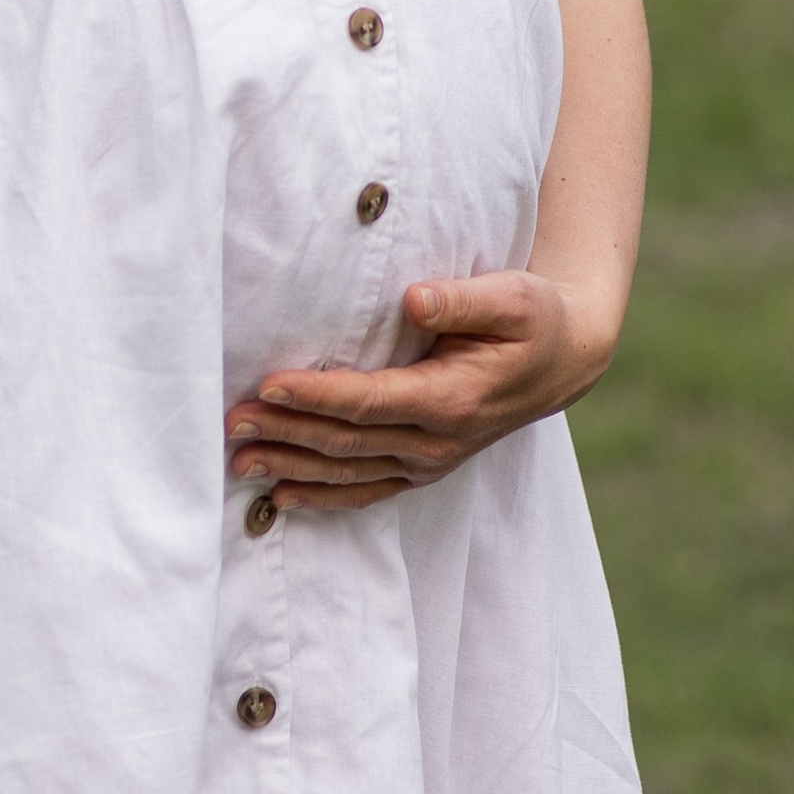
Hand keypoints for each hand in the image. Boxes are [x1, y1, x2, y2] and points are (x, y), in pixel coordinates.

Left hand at [224, 270, 616, 508]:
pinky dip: (322, 496)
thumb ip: (463, 300)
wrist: (563, 364)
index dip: (317, 395)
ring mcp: (428, 462)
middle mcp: (435, 442)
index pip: (369, 402)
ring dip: (290, 467)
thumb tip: (414, 297)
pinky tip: (281, 496)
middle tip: (230, 420)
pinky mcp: (422, 468)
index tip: (270, 383)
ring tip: (237, 459)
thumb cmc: (534, 320)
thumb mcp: (513, 299)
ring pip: (348, 472)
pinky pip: (365, 490)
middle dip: (285, 431)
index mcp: (452, 400)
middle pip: (346, 441)